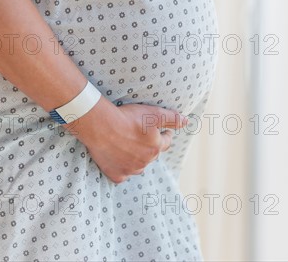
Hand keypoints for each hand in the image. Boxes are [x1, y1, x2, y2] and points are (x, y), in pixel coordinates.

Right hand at [62, 95, 187, 183]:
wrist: (101, 126)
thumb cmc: (127, 117)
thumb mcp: (153, 113)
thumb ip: (172, 118)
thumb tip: (187, 122)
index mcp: (156, 147)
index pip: (165, 142)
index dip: (164, 134)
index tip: (161, 129)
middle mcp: (146, 162)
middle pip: (152, 155)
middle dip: (150, 146)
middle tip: (141, 135)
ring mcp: (131, 170)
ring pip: (138, 165)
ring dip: (137, 158)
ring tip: (128, 146)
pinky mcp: (116, 175)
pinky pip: (123, 174)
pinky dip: (122, 167)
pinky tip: (116, 158)